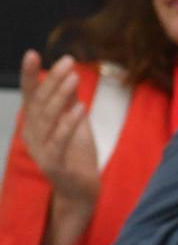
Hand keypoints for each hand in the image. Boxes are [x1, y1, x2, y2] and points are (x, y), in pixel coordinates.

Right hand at [17, 51, 98, 204]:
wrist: (80, 191)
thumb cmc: (76, 156)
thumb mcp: (74, 124)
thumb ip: (69, 103)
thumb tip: (69, 75)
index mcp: (35, 124)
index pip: (30, 96)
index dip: (29, 75)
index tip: (32, 53)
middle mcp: (33, 134)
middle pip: (40, 103)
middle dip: (53, 80)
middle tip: (68, 61)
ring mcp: (41, 149)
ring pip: (48, 118)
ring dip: (61, 96)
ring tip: (74, 77)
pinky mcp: (54, 163)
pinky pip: (60, 140)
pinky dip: (70, 122)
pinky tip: (81, 107)